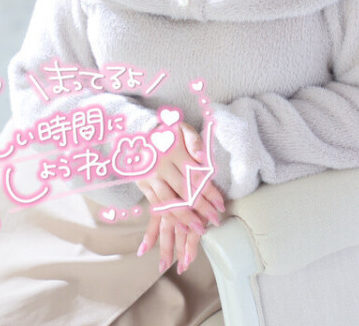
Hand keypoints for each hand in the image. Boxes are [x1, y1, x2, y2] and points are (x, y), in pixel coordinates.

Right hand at [135, 121, 225, 271]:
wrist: (137, 131)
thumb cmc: (167, 132)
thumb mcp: (182, 129)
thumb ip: (194, 141)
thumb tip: (202, 158)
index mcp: (175, 152)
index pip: (196, 175)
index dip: (210, 192)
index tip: (221, 205)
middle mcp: (163, 166)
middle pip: (185, 191)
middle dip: (201, 208)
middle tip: (215, 221)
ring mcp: (151, 176)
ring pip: (169, 201)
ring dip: (185, 217)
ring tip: (198, 229)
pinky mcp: (143, 184)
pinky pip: (156, 203)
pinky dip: (168, 216)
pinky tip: (179, 225)